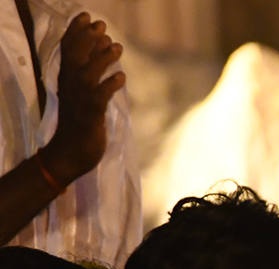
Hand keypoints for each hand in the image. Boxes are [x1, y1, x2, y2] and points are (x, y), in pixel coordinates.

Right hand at [41, 14, 124, 184]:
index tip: (86, 16)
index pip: (67, 48)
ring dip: (102, 58)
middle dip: (87, 38)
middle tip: (102, 26)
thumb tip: (105, 49)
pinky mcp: (91, 115)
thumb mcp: (83, 94)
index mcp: (67, 79)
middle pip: (74, 55)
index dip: (75, 31)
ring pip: (87, 72)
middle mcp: (70, 86)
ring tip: (117, 47)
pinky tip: (122, 77)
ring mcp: (79, 100)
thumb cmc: (81, 122)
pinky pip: (100, 96)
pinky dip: (110, 85)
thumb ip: (92, 73)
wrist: (72, 152)